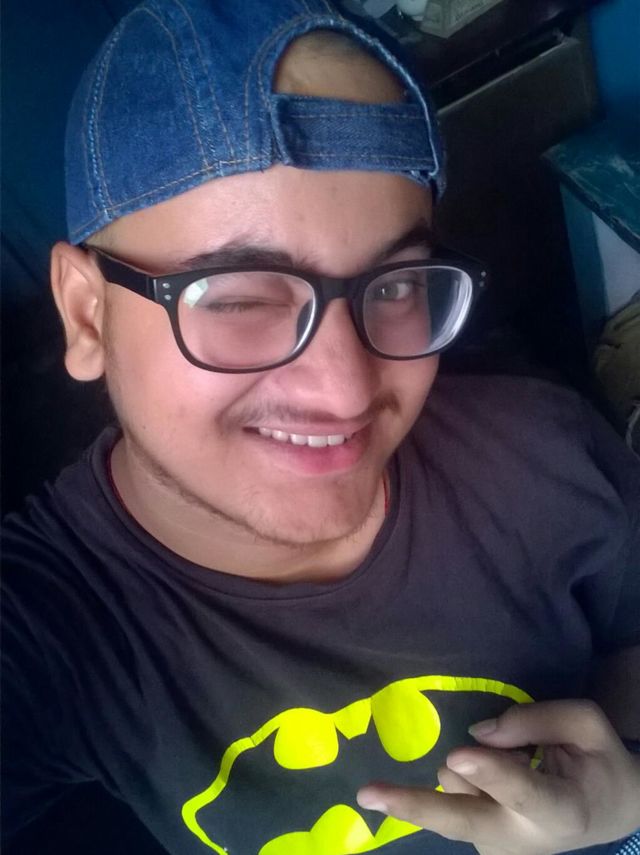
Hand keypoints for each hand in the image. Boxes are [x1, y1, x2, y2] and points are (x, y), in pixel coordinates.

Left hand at [356, 699, 639, 854]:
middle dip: (414, 807)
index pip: (523, 792)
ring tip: (512, 758)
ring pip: (453, 795)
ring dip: (463, 768)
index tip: (457, 755)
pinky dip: (464, 777)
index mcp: (561, 810)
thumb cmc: (597, 762)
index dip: (490, 774)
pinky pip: (453, 795)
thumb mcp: (587, 725)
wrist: (606, 812)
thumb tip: (479, 732)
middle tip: (367, 794)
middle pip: (462, 821)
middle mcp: (522, 839)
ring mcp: (496, 847)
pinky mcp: (479, 844)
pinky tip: (490, 772)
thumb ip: (538, 720)